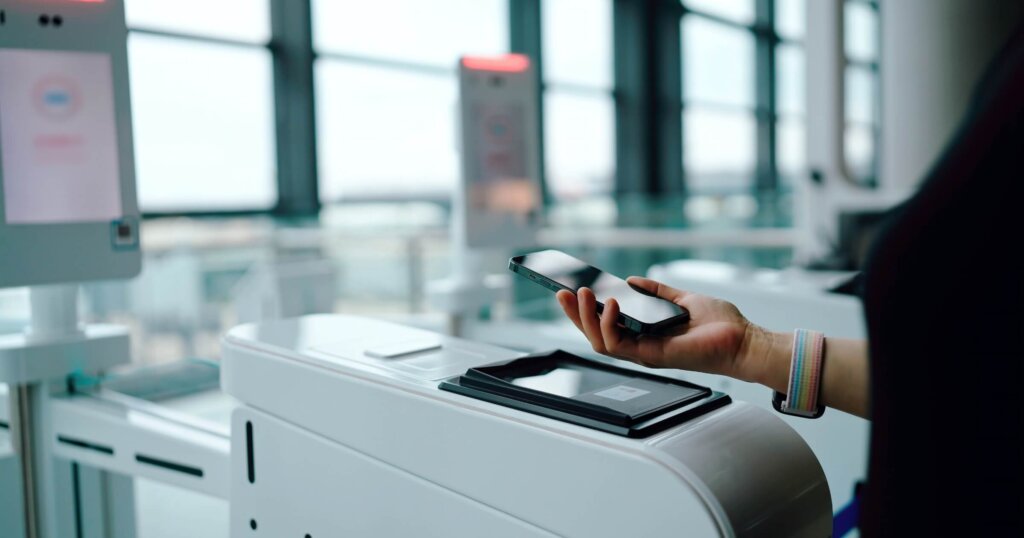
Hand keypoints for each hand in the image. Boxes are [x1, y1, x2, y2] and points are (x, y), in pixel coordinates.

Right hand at [556, 276, 766, 380]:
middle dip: (575, 315)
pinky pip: (620, 345)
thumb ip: (657, 291)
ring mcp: (645, 352)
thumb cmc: (721, 324)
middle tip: (561, 292)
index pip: (606, 325)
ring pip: (600, 342)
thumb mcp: (683, 298)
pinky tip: (610, 303)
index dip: (585, 311)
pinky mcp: (653, 356)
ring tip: (582, 294)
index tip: (570, 289)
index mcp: (645, 333)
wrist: (744, 340)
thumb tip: (632, 281)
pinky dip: (610, 325)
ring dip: (586, 319)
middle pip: (595, 335)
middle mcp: (641, 345)